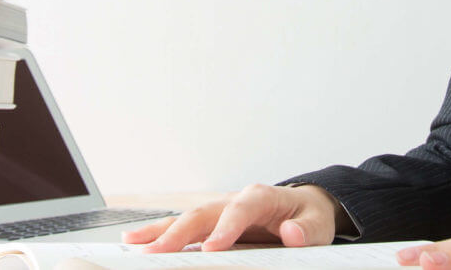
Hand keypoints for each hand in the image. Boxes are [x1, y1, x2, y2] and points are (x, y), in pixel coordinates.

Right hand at [120, 183, 347, 252]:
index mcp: (260, 197)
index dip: (226, 227)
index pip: (240, 210)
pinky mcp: (212, 224)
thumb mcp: (317, 224)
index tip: (213, 246)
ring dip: (159, 232)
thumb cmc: (308, 216)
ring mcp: (220, 212)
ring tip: (133, 243)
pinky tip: (140, 243)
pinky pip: (185, 230)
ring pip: (186, 220)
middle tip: (156, 252)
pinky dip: (162, 235)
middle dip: (178, 233)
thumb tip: (291, 233)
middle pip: (202, 214)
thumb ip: (306, 230)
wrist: (303, 208)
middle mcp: (234, 201)